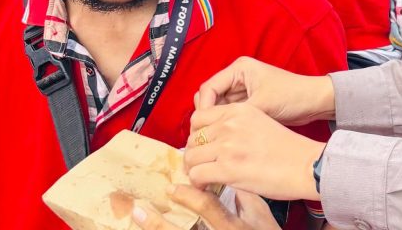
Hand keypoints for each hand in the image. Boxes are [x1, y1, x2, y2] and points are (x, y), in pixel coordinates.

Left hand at [131, 184, 280, 229]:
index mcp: (234, 229)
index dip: (189, 196)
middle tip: (140, 210)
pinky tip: (152, 227)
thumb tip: (226, 177)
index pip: (209, 209)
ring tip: (139, 218)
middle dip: (158, 224)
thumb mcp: (262, 218)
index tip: (172, 188)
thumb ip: (245, 197)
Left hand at [186, 103, 324, 201]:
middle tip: (202, 165)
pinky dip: (198, 184)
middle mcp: (230, 124)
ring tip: (204, 177)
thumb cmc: (289, 149)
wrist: (307, 165)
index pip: (199, 117)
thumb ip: (236, 125)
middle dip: (194, 153)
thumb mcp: (260, 122)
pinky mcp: (227, 168)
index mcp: (238, 110)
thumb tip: (216, 139)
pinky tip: (208, 186)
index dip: (197, 134)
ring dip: (194, 169)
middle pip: (192, 138)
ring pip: (190, 157)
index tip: (203, 147)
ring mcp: (227, 146)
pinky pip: (197, 175)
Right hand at [195, 57, 334, 125]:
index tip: (204, 128)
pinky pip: (228, 115)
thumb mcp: (262, 104)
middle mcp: (237, 78)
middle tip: (206, 137)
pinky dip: (225, 125)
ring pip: (217, 108)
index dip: (204, 108)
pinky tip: (224, 139)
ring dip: (215, 123)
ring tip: (214, 141)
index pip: (208, 88)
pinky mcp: (248, 104)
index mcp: (239, 69)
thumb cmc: (293, 96)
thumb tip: (214, 129)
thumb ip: (235, 115)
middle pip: (209, 98)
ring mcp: (242, 91)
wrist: (314, 102)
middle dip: (206, 116)